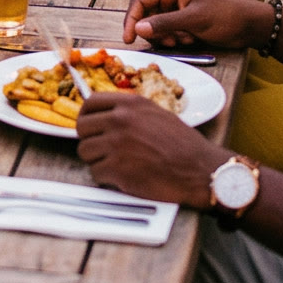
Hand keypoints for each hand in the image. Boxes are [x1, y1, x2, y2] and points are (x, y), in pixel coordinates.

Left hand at [76, 87, 222, 205]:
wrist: (200, 170)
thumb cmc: (182, 145)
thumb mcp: (156, 114)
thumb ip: (129, 112)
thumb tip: (104, 115)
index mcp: (130, 104)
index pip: (90, 103)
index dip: (87, 116)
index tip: (89, 127)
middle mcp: (120, 120)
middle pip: (82, 128)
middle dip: (90, 140)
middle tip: (103, 150)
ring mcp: (117, 144)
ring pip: (85, 151)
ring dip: (98, 160)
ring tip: (118, 165)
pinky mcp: (117, 169)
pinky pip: (95, 173)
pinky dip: (106, 178)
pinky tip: (124, 177)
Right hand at [123, 0, 273, 51]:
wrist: (248, 25)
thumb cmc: (224, 16)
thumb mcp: (193, 20)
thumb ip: (164, 23)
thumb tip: (138, 29)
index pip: (140, 0)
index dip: (132, 19)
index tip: (128, 39)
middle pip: (146, 14)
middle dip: (154, 31)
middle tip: (168, 42)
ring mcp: (176, 8)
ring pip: (156, 25)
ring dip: (166, 36)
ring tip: (184, 39)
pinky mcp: (182, 20)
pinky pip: (167, 31)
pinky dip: (174, 38)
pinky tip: (190, 39)